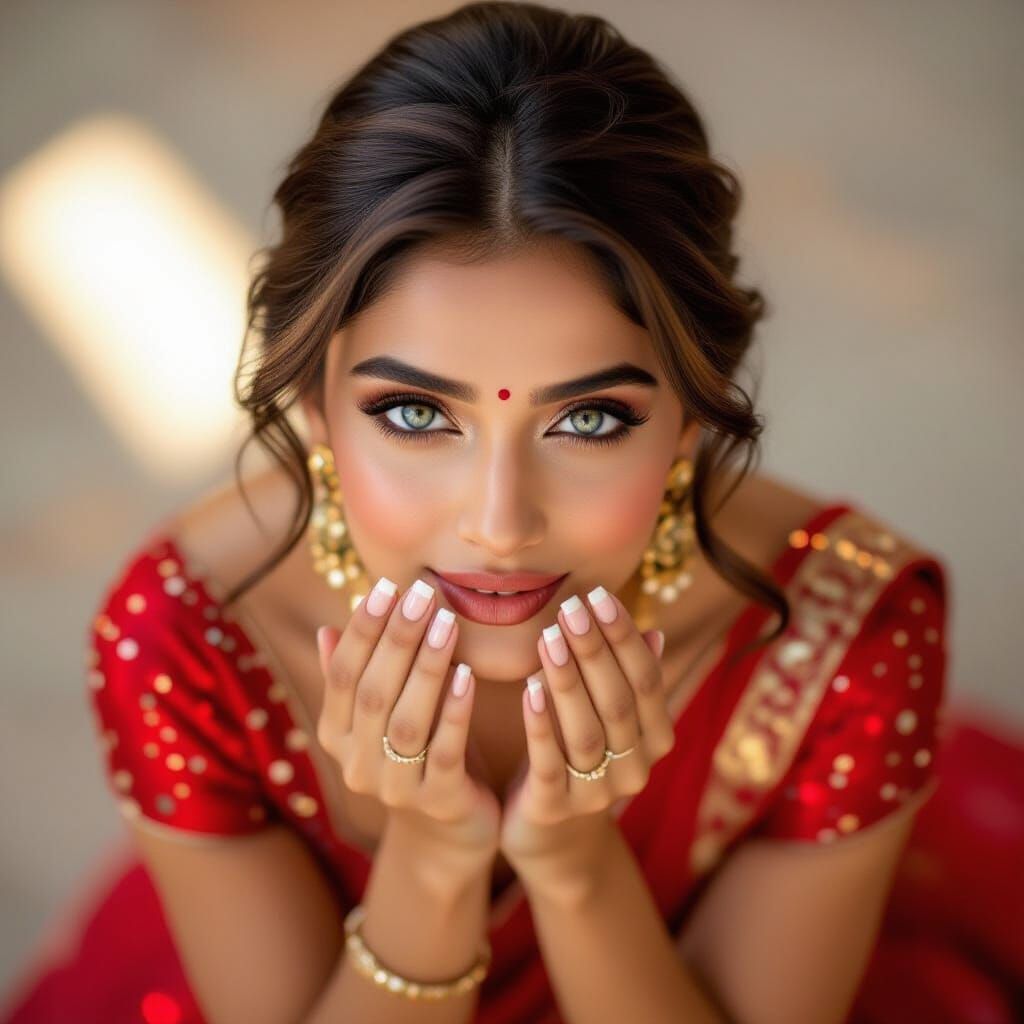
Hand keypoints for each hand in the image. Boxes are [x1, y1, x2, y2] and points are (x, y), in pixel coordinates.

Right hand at [315, 575, 500, 868]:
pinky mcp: (438, 801)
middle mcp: (357, 764)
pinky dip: (455, 712)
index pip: (343, 675)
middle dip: (397, 639)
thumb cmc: (417, 754)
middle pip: (373, 693)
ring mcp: (395, 787)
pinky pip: (445, 751)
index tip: (386, 586)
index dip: (362, 629)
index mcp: (337, 736)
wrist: (448, 832)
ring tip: (447, 623)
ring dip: (427, 668)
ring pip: (407, 721)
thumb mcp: (383, 717)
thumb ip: (357, 678)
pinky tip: (468, 675)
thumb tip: (326, 629)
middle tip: (422, 594)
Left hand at [499, 586, 672, 880]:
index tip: (599, 596)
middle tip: (570, 607)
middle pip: (618, 702)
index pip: (645, 681)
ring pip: (586, 731)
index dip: (623, 637)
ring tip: (549, 637)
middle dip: (595, 650)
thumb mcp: (607, 719)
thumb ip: (628, 680)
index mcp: (654, 740)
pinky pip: (549, 763)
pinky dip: (540, 723)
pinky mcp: (554, 808)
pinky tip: (528, 686)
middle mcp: (635, 768)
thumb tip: (655, 633)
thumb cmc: (578, 758)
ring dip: (568, 681)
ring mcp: (597, 793)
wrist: (550, 835)